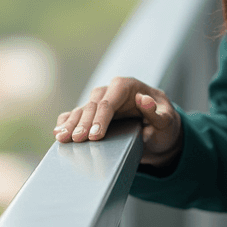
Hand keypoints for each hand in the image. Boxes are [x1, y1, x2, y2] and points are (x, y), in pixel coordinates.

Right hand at [53, 77, 183, 168]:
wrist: (159, 130)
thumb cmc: (164, 122)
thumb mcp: (167, 120)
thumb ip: (156, 112)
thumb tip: (143, 99)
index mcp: (129, 86)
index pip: (110, 101)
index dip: (101, 118)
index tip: (95, 135)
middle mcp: (112, 90)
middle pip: (93, 105)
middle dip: (84, 123)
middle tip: (76, 140)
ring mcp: (101, 101)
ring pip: (82, 109)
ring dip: (71, 124)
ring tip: (62, 138)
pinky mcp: (95, 112)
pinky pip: (77, 114)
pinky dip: (67, 122)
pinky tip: (58, 131)